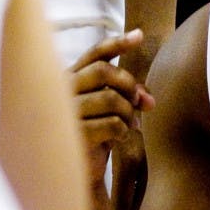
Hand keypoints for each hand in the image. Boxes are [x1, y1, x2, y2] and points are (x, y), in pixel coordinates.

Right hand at [69, 30, 153, 186]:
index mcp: (67, 79)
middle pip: (103, 71)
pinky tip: (120, 137)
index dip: (117, 43)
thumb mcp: (107, 110)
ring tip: (130, 124)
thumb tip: (148, 98)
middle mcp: (61, 91)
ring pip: (110, 98)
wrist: (75, 174)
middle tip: (141, 102)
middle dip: (128, 84)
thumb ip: (125, 95)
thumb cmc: (92, 135)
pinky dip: (123, 130)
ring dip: (128, 111)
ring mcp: (65, 113)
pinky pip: (112, 124)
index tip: (140, 35)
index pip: (93, 55)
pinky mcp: (73, 135)